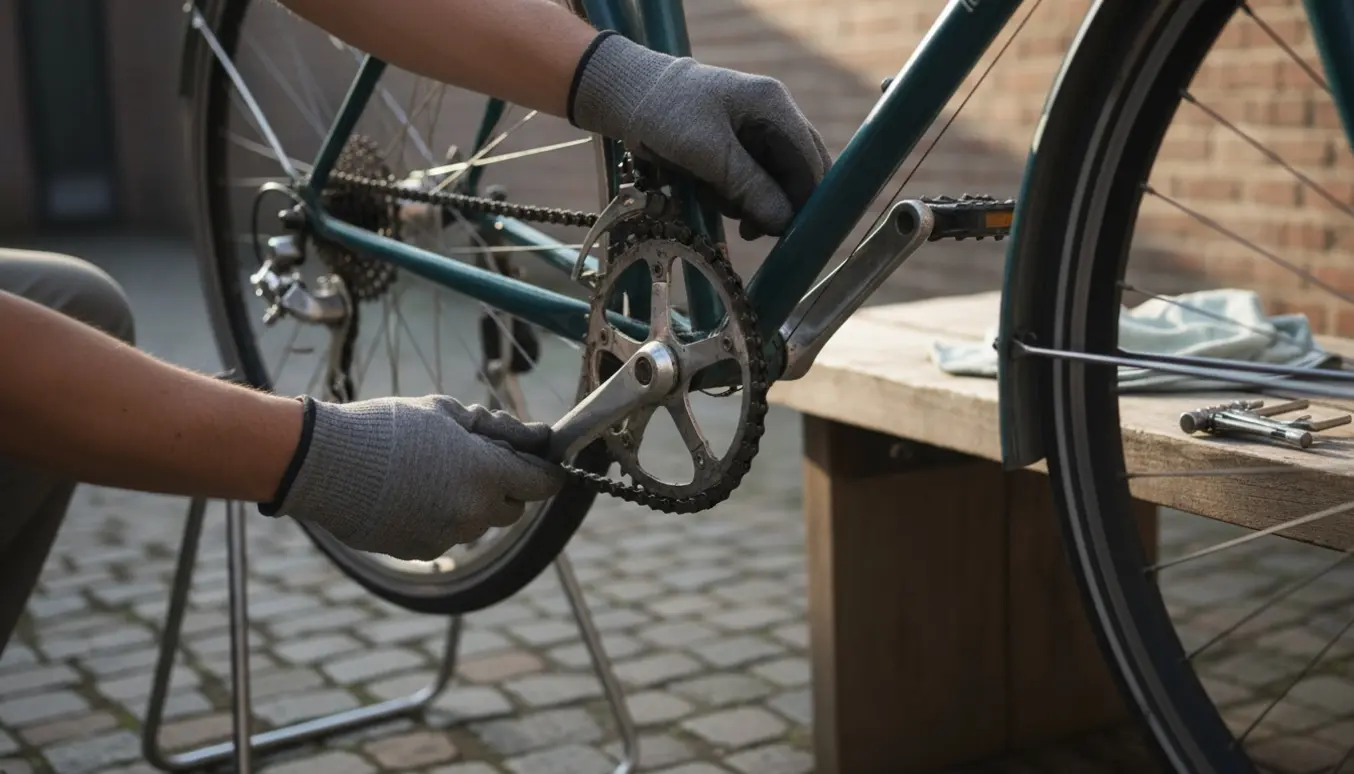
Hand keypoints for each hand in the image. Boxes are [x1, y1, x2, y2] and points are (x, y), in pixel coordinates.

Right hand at [262, 395, 565, 560]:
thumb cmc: (389, 428)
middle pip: (514, 508)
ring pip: (479, 523)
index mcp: (487, 474)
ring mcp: (447, 536)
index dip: (547, 471)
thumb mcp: (447, 413)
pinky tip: (411, 493)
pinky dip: (440, 517)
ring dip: (471, 502)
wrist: (326, 463)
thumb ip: (498, 429)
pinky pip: (446, 535)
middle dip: (506, 486)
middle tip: (479, 459)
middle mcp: (474, 512)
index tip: (543, 461)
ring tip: (432, 472)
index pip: (544, 483)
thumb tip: (538, 437)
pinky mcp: (421, 550)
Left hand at [569, 32, 831, 239]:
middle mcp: (772, 117)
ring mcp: (754, 132)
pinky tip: (710, 197)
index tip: (790, 234)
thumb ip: (749, 186)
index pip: (809, 162)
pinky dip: (733, 196)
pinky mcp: (736, 147)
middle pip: (795, 174)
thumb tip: (785, 223)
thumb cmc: (665, 115)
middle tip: (747, 230)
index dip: (806, 201)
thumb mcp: (707, 153)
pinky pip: (749, 181)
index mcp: (773, 106)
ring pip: (772, 183)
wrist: (626, 97)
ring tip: (713, 201)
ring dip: (749, 203)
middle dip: (775, 205)